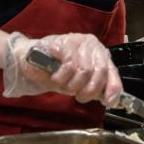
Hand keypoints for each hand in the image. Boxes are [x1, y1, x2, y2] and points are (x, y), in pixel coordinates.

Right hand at [2, 32, 122, 106]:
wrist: (30, 58)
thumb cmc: (56, 71)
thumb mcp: (78, 82)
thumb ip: (93, 87)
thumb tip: (108, 99)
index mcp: (100, 55)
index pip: (112, 72)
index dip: (112, 89)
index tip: (108, 102)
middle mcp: (93, 45)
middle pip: (99, 72)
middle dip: (88, 90)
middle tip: (76, 95)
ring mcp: (79, 41)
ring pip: (84, 70)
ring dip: (71, 84)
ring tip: (62, 83)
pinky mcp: (65, 41)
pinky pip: (69, 65)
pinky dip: (62, 76)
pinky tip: (55, 75)